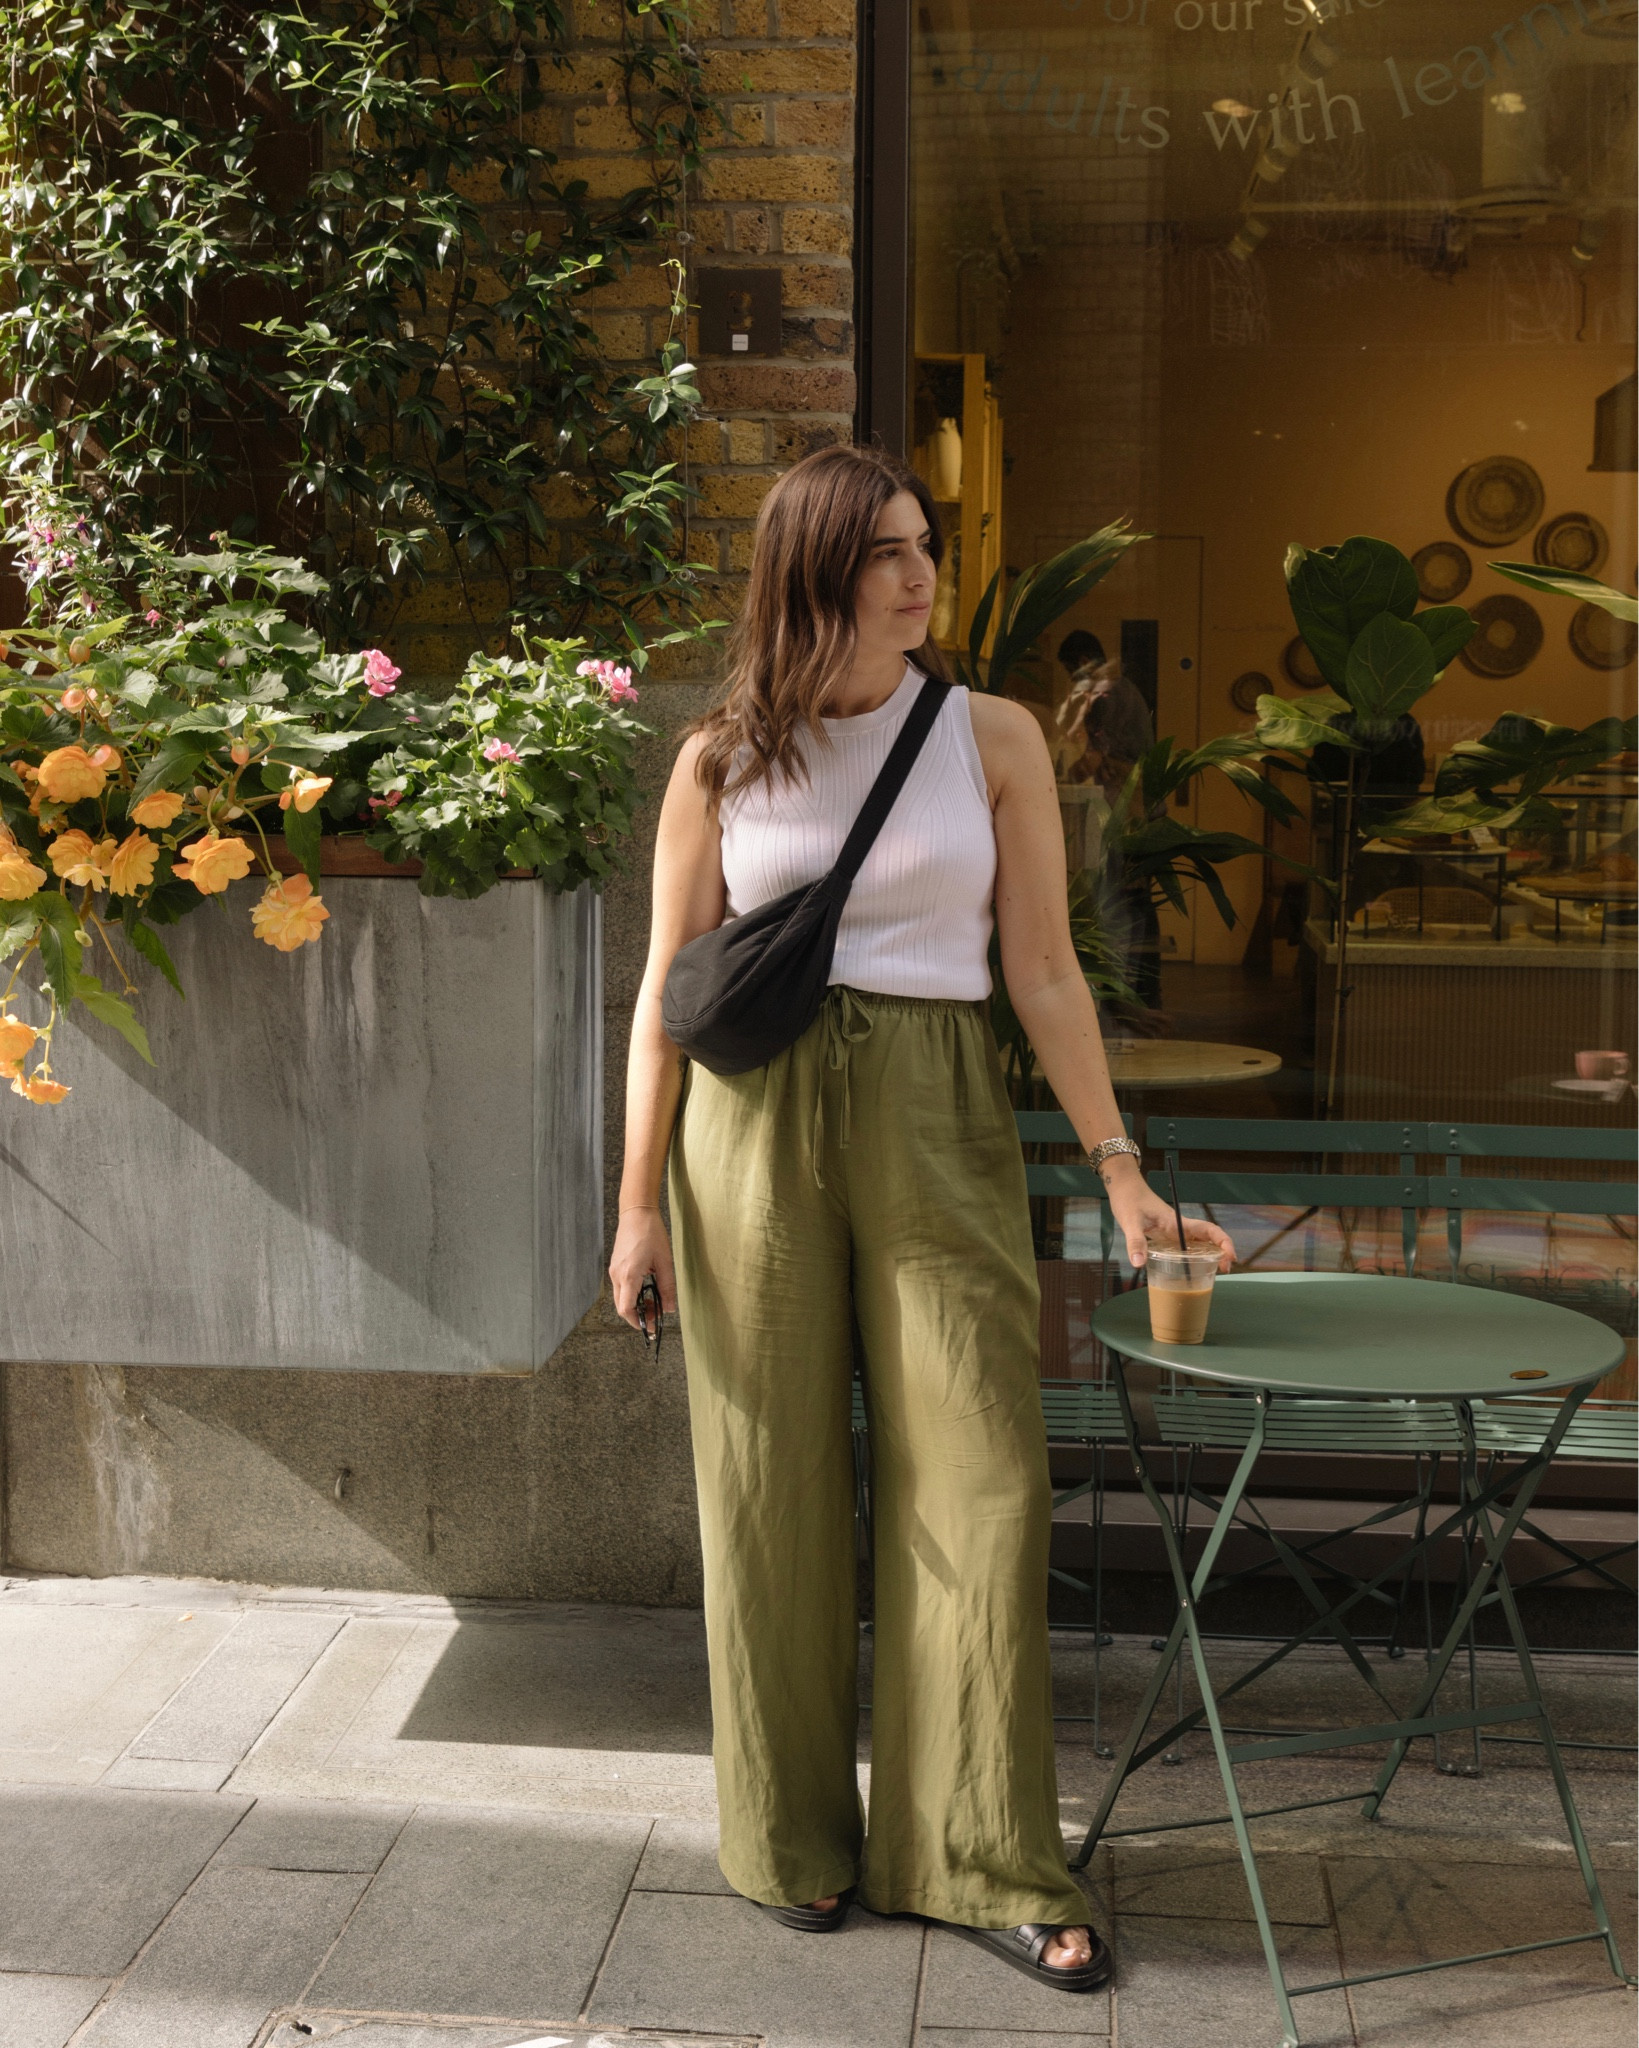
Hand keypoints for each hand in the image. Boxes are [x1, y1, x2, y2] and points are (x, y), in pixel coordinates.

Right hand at [610, 1207, 677, 1329]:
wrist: (636, 1213)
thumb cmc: (651, 1233)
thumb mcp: (664, 1261)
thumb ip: (667, 1287)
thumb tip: (670, 1308)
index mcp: (629, 1275)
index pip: (626, 1309)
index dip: (637, 1322)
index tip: (650, 1327)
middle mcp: (617, 1275)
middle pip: (622, 1307)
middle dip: (638, 1315)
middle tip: (656, 1314)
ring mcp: (614, 1271)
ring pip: (621, 1298)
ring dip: (636, 1305)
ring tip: (654, 1301)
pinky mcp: (616, 1266)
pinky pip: (621, 1288)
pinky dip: (632, 1295)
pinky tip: (646, 1289)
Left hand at [1104, 1168, 1234, 1272]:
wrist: (1124, 1188)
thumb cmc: (1129, 1200)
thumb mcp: (1130, 1221)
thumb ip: (1135, 1242)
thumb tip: (1138, 1264)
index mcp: (1177, 1222)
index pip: (1208, 1229)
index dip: (1223, 1241)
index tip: (1230, 1256)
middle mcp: (1180, 1228)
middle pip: (1209, 1239)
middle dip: (1222, 1252)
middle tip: (1225, 1270)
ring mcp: (1174, 1232)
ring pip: (1199, 1244)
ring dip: (1210, 1255)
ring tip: (1216, 1272)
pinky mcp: (1166, 1235)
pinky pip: (1185, 1248)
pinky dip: (1194, 1258)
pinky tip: (1192, 1269)